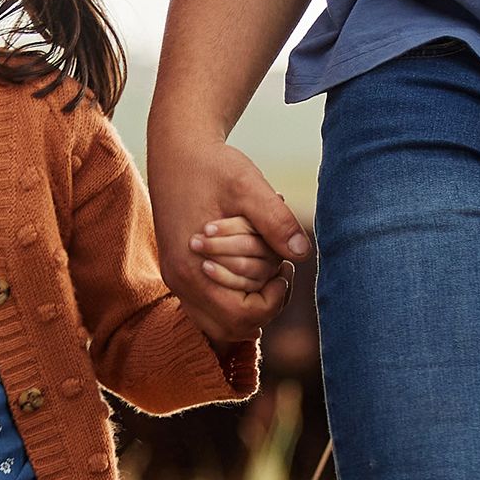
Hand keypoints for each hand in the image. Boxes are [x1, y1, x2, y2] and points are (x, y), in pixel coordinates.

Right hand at [150, 123, 310, 330]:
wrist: (177, 150)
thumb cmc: (212, 166)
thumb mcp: (248, 186)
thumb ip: (275, 221)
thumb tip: (303, 253)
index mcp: (192, 267)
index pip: (240, 317)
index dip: (273, 301)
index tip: (286, 269)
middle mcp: (180, 281)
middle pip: (230, 328)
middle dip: (263, 306)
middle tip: (280, 271)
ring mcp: (178, 279)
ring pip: (218, 323)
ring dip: (248, 306)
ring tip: (267, 271)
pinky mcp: (181, 271)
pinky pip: (209, 306)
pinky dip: (233, 297)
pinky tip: (250, 266)